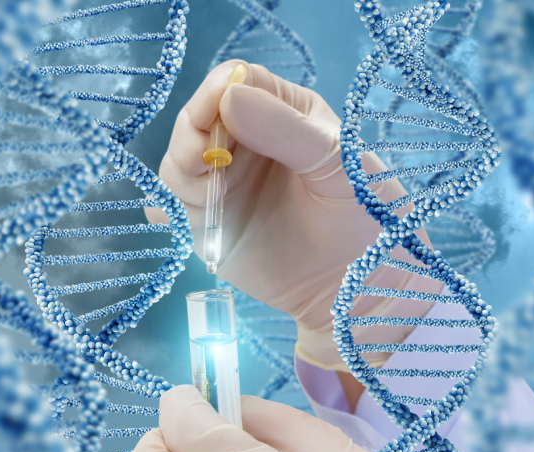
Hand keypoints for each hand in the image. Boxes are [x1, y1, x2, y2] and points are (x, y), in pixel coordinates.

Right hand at [146, 61, 442, 368]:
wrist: (360, 288)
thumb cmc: (366, 217)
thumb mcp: (341, 166)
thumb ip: (288, 130)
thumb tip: (228, 96)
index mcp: (284, 113)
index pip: (237, 81)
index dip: (218, 92)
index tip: (219, 114)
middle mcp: (247, 142)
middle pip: (196, 118)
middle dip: (192, 134)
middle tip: (205, 160)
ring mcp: (225, 183)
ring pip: (178, 160)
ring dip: (183, 171)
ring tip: (210, 195)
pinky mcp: (209, 223)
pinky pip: (173, 205)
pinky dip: (167, 206)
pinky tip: (186, 217)